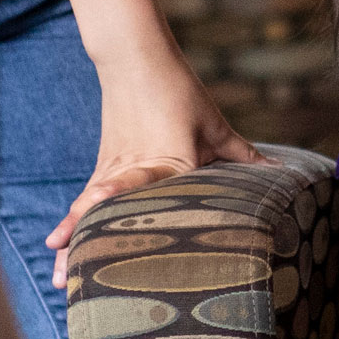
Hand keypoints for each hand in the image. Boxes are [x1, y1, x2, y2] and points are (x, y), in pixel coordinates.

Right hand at [45, 45, 264, 289]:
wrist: (134, 59)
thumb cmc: (179, 90)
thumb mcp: (214, 124)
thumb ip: (243, 156)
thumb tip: (280, 173)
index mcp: (166, 158)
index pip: (149, 189)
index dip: (122, 200)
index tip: (101, 217)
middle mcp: (133, 167)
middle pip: (107, 212)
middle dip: (89, 244)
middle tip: (68, 278)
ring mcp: (111, 168)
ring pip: (87, 211)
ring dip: (73, 243)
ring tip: (58, 280)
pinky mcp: (103, 166)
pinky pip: (84, 202)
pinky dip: (72, 224)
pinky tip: (57, 249)